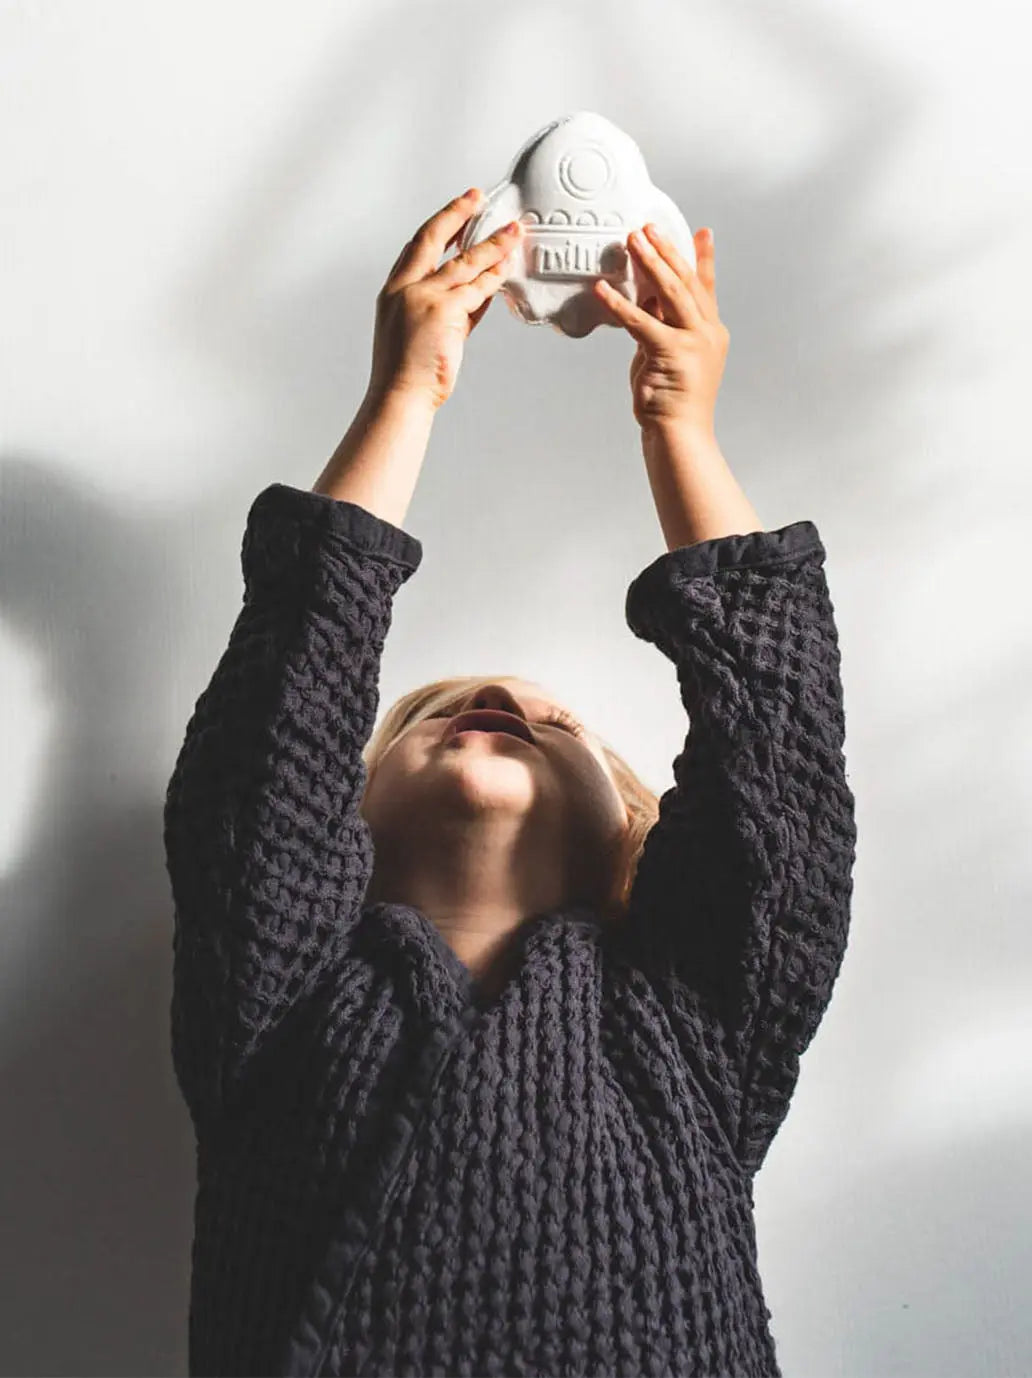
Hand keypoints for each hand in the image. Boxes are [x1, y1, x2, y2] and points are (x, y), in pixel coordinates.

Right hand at [366, 188, 524, 411]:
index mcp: (393, 291)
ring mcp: (423, 297)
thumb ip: (448, 309)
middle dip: (457, 214)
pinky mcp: (444, 311)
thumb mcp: (420, 332)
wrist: (400, 396)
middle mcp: (404, 288)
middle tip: (477, 198)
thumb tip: (480, 294)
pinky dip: (494, 276)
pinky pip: (476, 288)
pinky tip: (507, 266)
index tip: (456, 212)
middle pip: (432, 238)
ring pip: (463, 262)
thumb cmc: (408, 372)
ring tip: (512, 232)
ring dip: (491, 244)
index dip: (438, 226)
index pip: (416, 248)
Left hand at [594, 225, 728, 433]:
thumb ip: (662, 326)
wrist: (680, 433)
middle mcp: (707, 332)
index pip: (705, 287)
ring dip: (650, 264)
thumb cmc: (672, 399)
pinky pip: (641, 322)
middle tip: (647, 227)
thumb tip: (647, 300)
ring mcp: (693, 342)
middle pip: (686, 282)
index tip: (702, 231)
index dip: (702, 258)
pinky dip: (620, 305)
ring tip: (632, 240)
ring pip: (670, 293)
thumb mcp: (668, 354)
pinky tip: (602, 290)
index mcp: (709, 331)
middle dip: (667, 251)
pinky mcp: (672, 353)